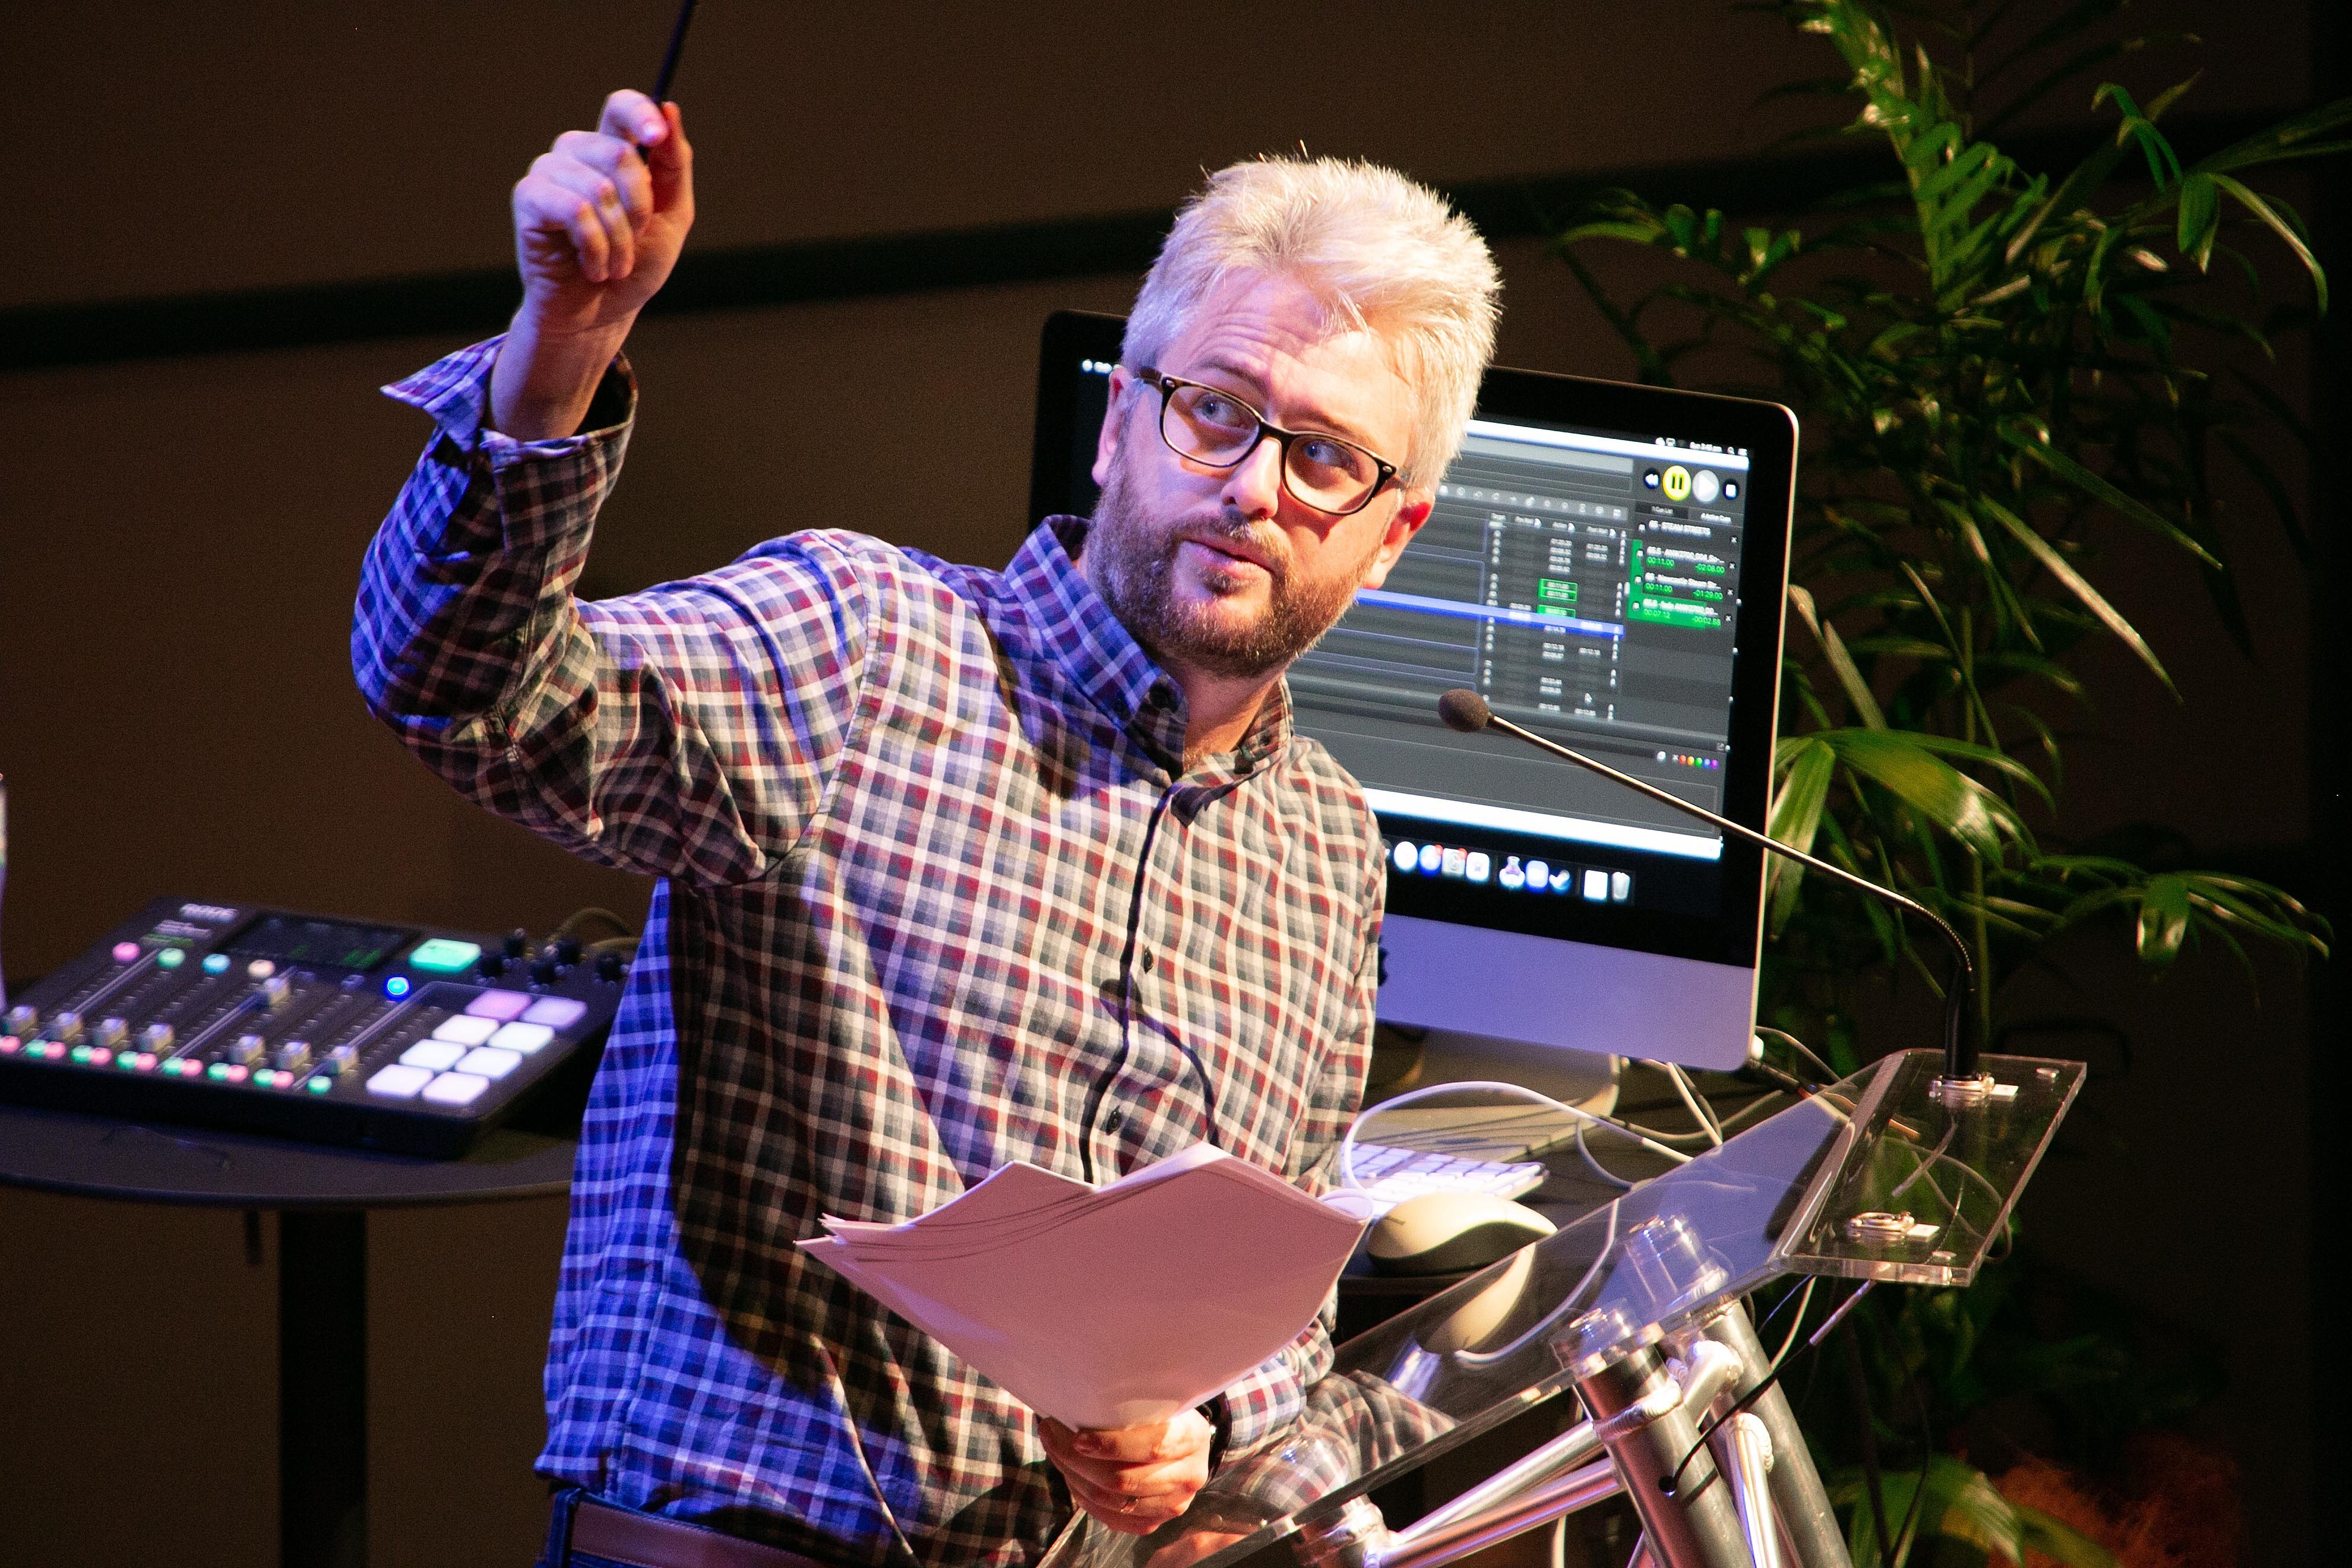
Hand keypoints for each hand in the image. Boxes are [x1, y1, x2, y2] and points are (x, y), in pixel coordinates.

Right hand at [492, 90, 694, 438]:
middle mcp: (577, 154)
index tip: (657, 136)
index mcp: (613, 152)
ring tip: (614, 265)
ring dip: (619, 239)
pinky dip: (595, 247)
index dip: (640, 114)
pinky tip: (593, 268)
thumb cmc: (634, 266)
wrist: (599, 315)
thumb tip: (670, 110)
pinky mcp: (529, 198)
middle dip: (640, 208)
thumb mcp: (672, 216)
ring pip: (598, 187)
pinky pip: (574, 210)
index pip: (621, 108)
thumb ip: (674, 164)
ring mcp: (549, 173)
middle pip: (618, 152)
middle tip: (636, 241)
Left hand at [1040, 1411, 1213, 1535]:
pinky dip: (1084, 1498)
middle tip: (1050, 1436)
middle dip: (1077, 1459)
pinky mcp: (1153, 1522)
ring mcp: (1172, 1504)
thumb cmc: (1160, 1414)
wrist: (1180, 1443)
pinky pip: (1111, 1518)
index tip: (1078, 1436)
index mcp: (1193, 1437)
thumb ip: (1131, 1403)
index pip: (1152, 1446)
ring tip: (1055, 1451)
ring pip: (1111, 1500)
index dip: (1112, 1445)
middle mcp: (1189, 1475)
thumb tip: (1079, 1398)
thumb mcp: (1156, 1400)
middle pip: (1123, 1478)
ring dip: (1074, 1477)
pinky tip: (1071, 1475)